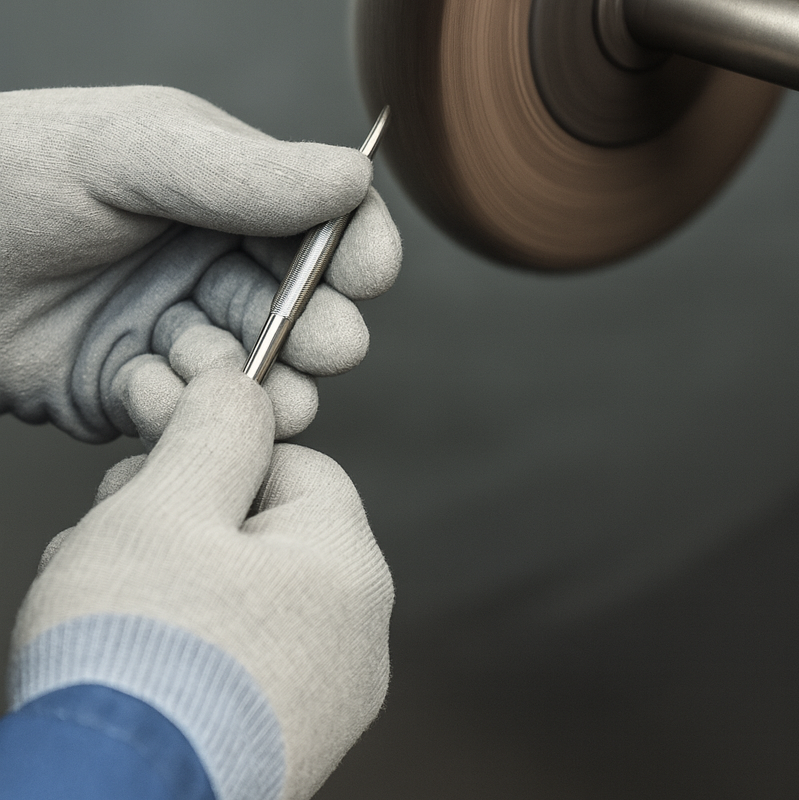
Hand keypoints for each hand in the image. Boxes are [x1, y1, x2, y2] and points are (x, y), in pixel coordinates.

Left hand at [0, 86, 400, 442]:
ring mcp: (178, 331)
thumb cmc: (12, 173)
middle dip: (318, 333)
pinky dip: (175, 408)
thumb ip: (248, 172)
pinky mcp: (137, 390)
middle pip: (307, 312)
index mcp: (228, 197)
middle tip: (324, 347)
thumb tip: (356, 177)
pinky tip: (136, 382)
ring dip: (245, 379)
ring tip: (206, 366)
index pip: (326, 227)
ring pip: (257, 377)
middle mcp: (212, 266)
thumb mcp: (135, 150)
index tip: (367, 278)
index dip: (359, 253)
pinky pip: (189, 418)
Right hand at [9, 369, 393, 799]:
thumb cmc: (139, 661)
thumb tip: (242, 386)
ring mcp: (326, 696)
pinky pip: (239, 664)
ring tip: (111, 616)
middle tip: (119, 549)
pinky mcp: (285, 741)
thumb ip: (215, 432)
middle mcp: (357, 635)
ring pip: (243, 600)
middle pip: (266, 535)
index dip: (220, 462)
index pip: (298, 468)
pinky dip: (185, 653)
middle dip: (183, 528)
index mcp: (348, 567)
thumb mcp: (168, 507)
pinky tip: (129, 669)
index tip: (161, 482)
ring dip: (172, 588)